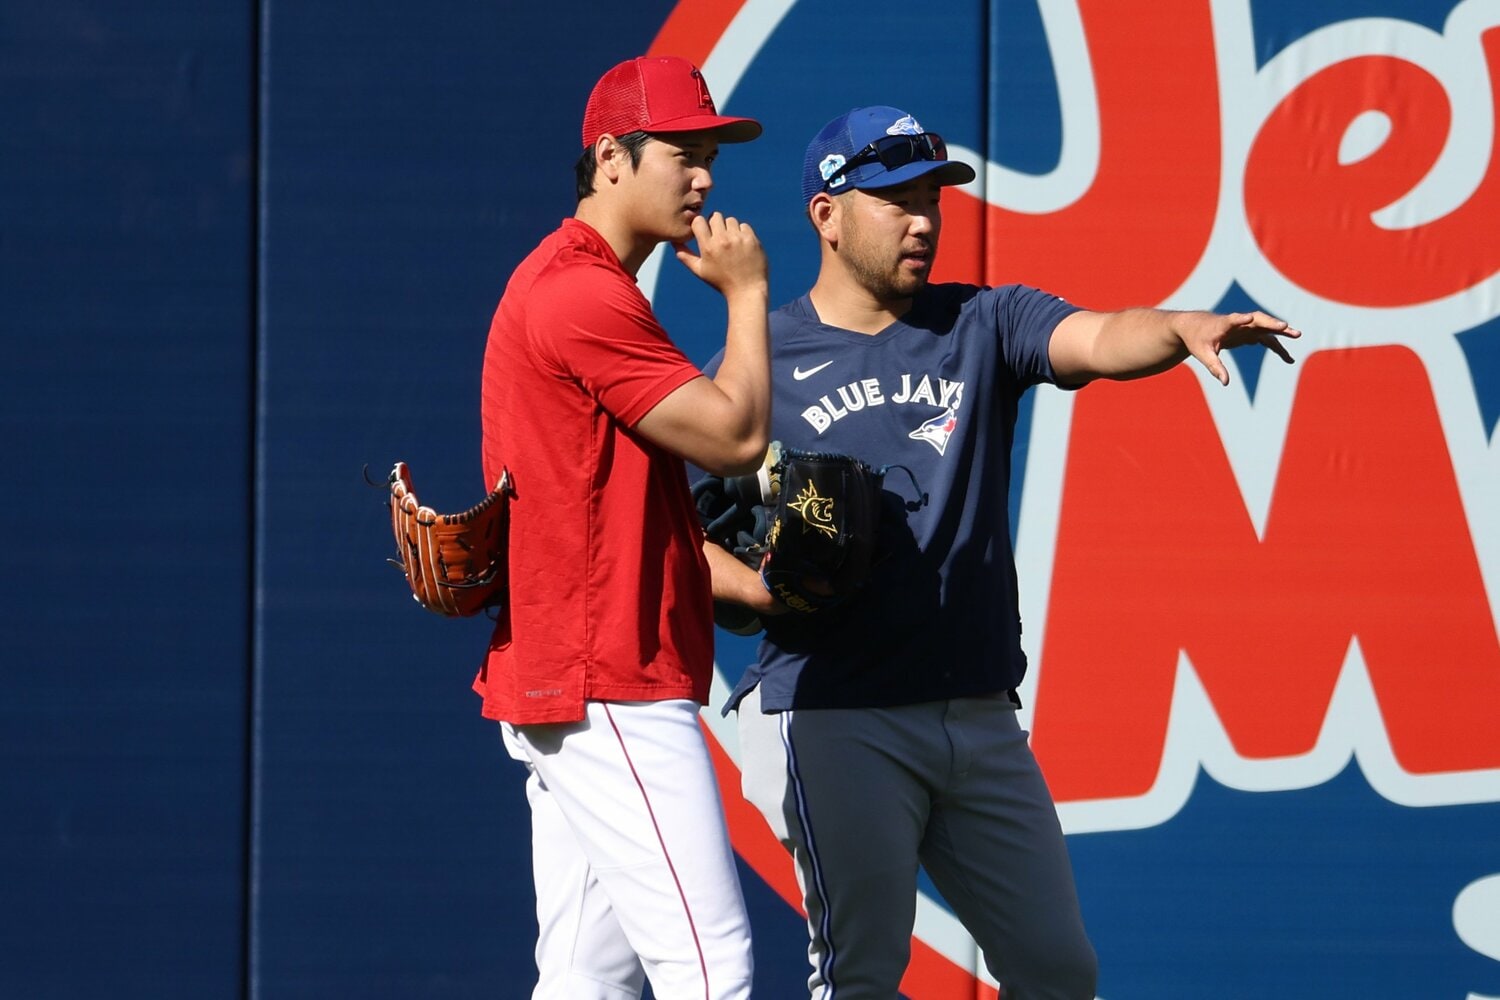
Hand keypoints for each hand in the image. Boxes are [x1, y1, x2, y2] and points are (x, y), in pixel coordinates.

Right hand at [673, 212, 767, 297]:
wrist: (746, 291)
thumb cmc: (721, 282)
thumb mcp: (700, 271)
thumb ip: (685, 256)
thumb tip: (673, 242)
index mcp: (708, 247)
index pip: (699, 221)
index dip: (700, 224)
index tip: (703, 232)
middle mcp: (723, 240)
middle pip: (715, 216)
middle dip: (714, 224)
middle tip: (717, 235)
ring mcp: (738, 239)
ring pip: (730, 220)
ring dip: (728, 228)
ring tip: (730, 242)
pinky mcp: (751, 240)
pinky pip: (744, 226)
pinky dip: (741, 233)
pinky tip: (740, 245)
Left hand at [1180, 310, 1300, 385]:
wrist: (1195, 327)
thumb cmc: (1197, 340)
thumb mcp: (1202, 354)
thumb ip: (1215, 367)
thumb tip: (1225, 383)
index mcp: (1224, 324)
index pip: (1233, 320)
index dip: (1241, 319)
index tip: (1249, 318)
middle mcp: (1238, 323)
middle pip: (1257, 320)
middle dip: (1271, 323)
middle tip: (1286, 327)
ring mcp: (1246, 327)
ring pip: (1266, 329)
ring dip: (1281, 332)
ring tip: (1297, 335)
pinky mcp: (1250, 333)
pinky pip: (1266, 339)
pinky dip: (1276, 347)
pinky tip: (1288, 359)